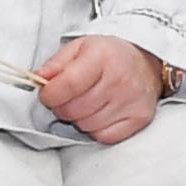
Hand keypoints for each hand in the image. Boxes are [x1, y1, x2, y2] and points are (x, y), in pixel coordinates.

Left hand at [37, 35, 166, 144]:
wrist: (146, 63)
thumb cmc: (109, 56)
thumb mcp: (80, 48)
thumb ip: (56, 64)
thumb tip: (39, 79)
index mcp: (103, 56)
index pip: (68, 84)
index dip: (50, 94)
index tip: (47, 95)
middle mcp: (121, 79)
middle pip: (75, 109)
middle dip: (63, 107)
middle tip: (69, 98)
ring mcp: (132, 101)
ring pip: (87, 125)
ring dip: (80, 118)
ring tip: (87, 103)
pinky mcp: (140, 118)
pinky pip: (105, 136)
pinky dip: (97, 129)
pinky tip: (101, 113)